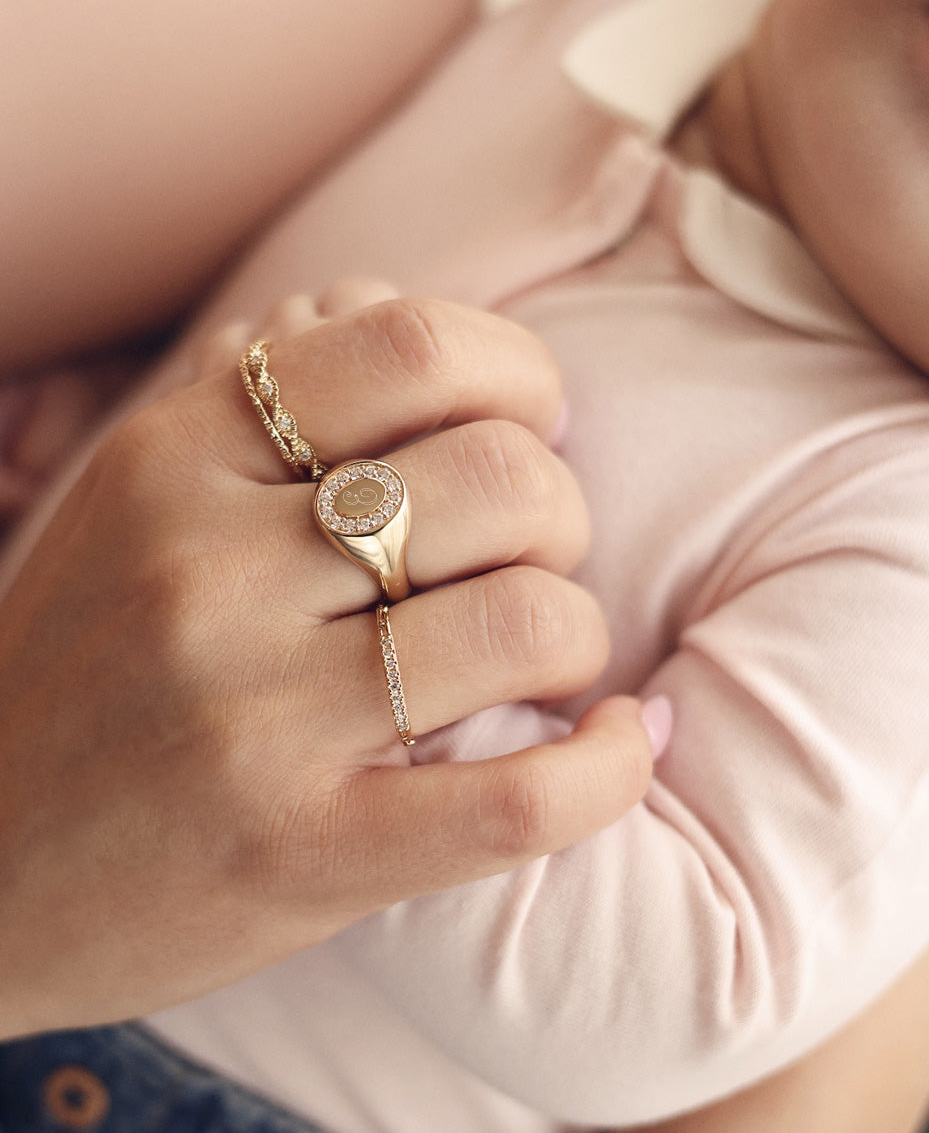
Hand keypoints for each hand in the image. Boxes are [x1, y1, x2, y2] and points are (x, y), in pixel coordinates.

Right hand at [0, 296, 656, 1036]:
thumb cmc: (87, 667)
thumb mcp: (137, 497)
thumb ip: (257, 391)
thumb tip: (385, 295)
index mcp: (175, 458)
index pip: (412, 346)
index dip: (518, 373)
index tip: (531, 421)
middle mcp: (209, 573)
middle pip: (497, 480)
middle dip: (560, 508)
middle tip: (535, 550)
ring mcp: (254, 719)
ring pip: (525, 620)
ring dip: (578, 630)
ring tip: (550, 652)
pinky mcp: (302, 852)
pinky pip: (520, 801)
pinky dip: (614, 764)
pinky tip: (622, 736)